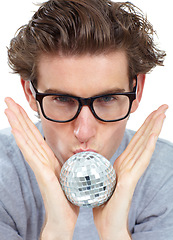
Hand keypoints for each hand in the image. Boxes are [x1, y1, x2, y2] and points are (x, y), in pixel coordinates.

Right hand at [5, 97, 78, 239]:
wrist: (64, 218)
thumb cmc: (67, 196)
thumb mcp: (71, 173)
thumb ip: (68, 161)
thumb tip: (75, 152)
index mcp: (48, 157)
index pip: (35, 135)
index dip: (27, 121)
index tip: (21, 106)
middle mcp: (41, 159)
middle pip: (27, 133)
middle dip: (18, 116)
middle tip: (8, 99)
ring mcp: (40, 165)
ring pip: (26, 139)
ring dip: (17, 123)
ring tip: (8, 108)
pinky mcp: (42, 173)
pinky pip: (31, 153)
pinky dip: (23, 140)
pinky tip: (16, 129)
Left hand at [93, 105, 167, 239]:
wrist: (108, 225)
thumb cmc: (105, 205)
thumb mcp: (102, 180)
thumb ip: (104, 169)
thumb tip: (100, 161)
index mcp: (122, 164)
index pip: (135, 141)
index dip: (144, 127)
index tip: (151, 113)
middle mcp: (129, 165)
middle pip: (143, 139)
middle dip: (153, 122)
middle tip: (163, 106)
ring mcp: (131, 172)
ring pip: (144, 145)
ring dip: (153, 129)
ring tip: (162, 113)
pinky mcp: (129, 180)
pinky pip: (140, 160)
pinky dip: (147, 147)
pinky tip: (153, 135)